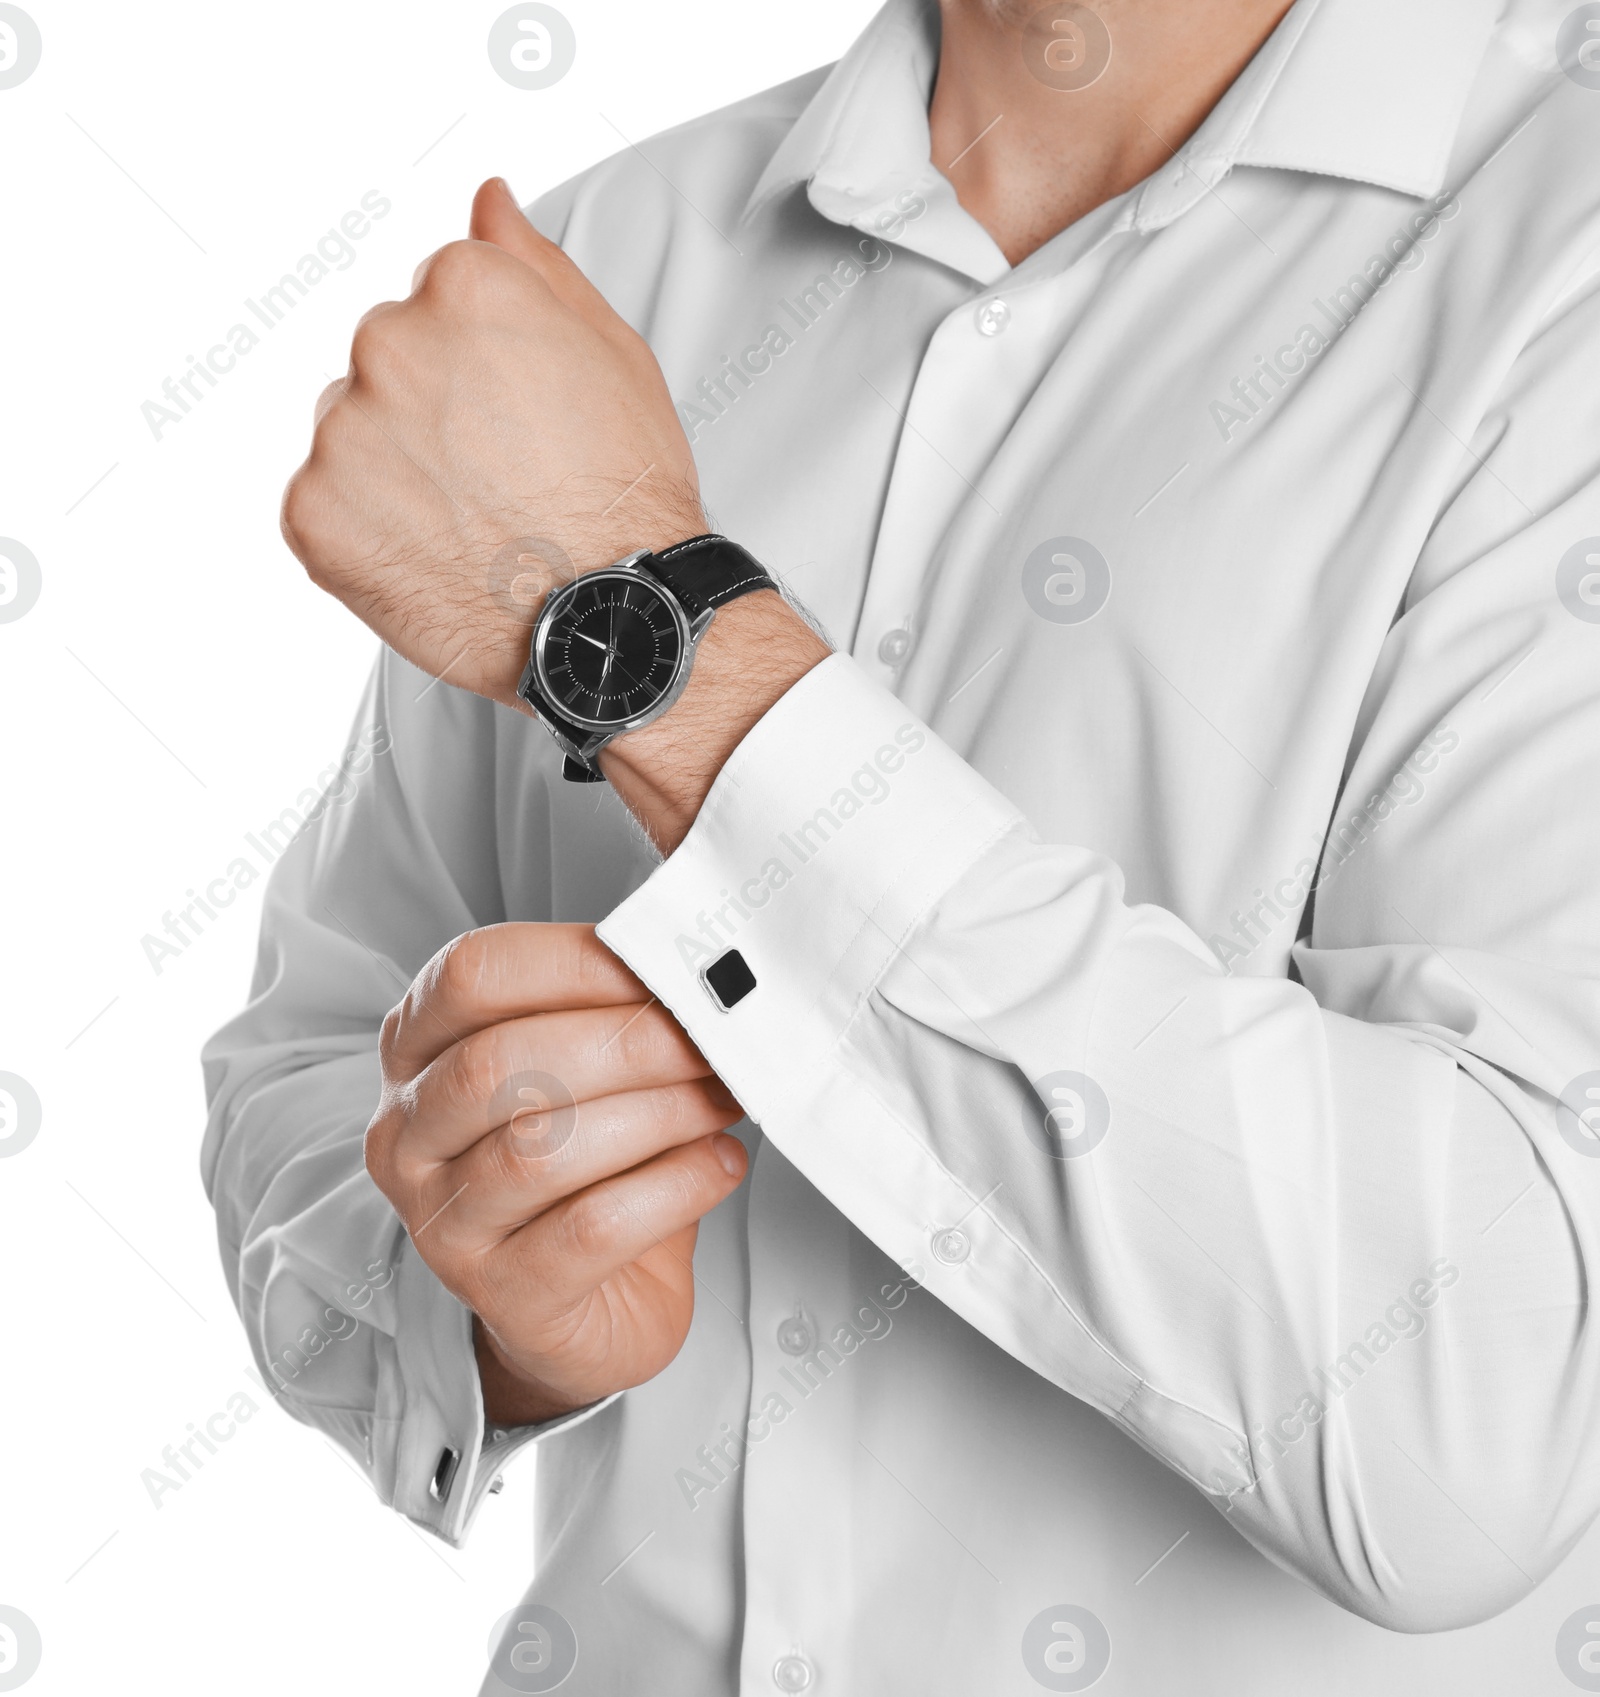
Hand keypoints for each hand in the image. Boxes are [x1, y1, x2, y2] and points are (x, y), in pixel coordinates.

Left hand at [285, 174, 828, 853]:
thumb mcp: (612, 352)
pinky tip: (433, 553)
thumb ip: (535, 264)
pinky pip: (323, 506)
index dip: (486, 365)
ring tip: (470, 522)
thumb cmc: (625, 499)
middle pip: (388, 359)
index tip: (518, 414)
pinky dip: (366, 532)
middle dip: (433, 410)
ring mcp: (345, 432)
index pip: (439, 297)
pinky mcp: (313, 513)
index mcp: (463, 288)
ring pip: (351, 431)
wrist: (614, 619)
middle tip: (501, 477)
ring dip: (394, 469)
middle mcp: (390, 343)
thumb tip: (487, 202)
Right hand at [363, 922, 749, 1424]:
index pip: (472, 976)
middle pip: (498, 1062)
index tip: (666, 966)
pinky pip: (591, 1228)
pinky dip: (673, 1186)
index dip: (576, 961)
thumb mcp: (588, 1072)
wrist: (594, 1308)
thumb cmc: (594, 1168)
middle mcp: (408, 1137)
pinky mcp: (504, 1296)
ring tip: (722, 1098)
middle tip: (711, 1037)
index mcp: (417, 1051)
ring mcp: (443, 1225)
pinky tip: (721, 1163)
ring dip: (657, 1112)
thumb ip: (614, 1013)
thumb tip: (702, 967)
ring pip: (541, 1149)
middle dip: (626, 1041)